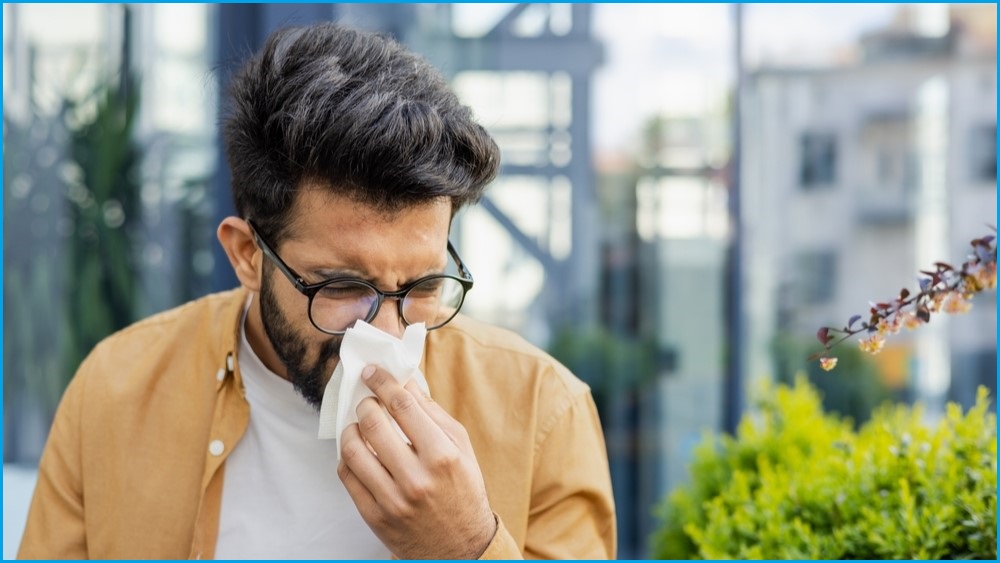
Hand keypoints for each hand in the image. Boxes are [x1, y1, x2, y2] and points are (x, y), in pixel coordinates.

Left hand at [337, 366, 496, 558]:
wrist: (459, 547)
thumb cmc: (462, 489)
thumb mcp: (460, 447)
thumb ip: (432, 412)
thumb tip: (405, 381)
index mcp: (442, 455)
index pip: (403, 405)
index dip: (383, 382)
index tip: (372, 372)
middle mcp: (417, 478)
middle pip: (374, 424)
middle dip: (365, 404)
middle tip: (367, 401)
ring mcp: (393, 500)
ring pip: (353, 450)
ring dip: (350, 429)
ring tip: (358, 425)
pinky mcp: (374, 516)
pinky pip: (347, 476)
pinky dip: (347, 457)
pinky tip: (357, 451)